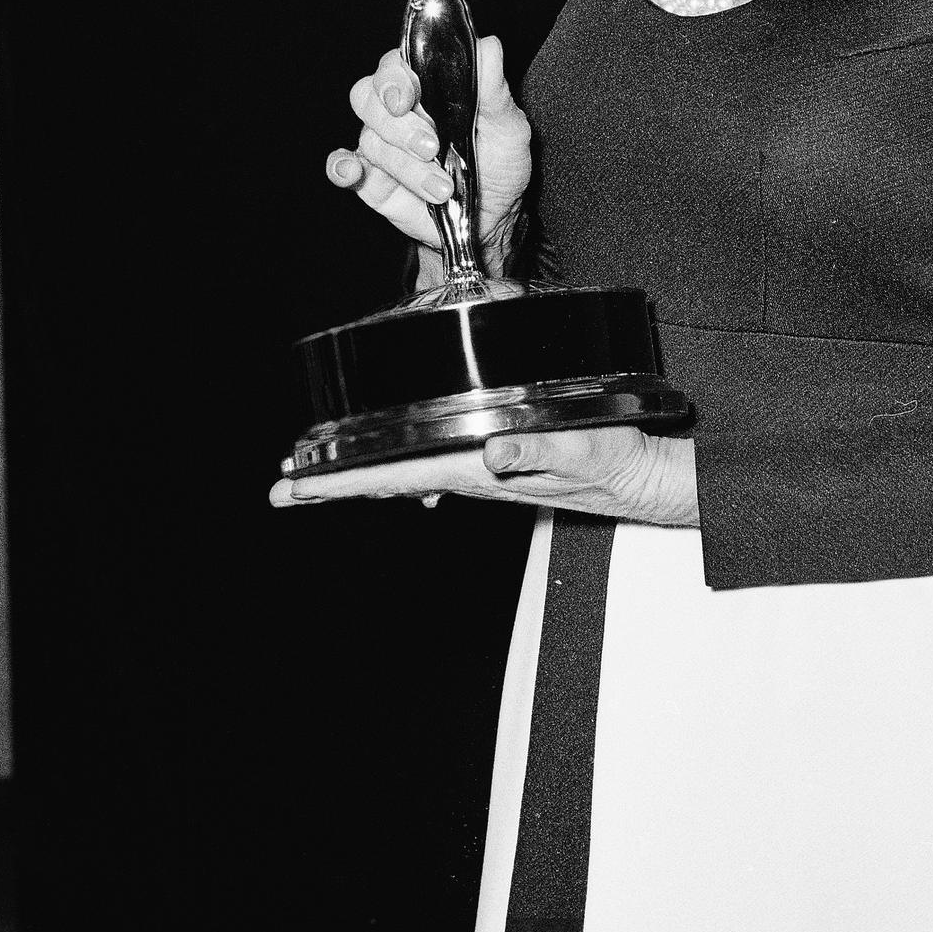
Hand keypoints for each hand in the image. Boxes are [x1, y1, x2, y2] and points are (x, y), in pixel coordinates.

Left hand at [269, 427, 697, 527]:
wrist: (649, 479)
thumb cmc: (619, 462)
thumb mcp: (583, 446)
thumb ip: (539, 449)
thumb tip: (495, 451)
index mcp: (481, 468)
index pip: (393, 475)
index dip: (337, 481)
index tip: (292, 485)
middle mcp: (474, 474)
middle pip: (386, 479)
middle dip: (331, 480)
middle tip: (283, 481)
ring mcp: (484, 471)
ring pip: (405, 474)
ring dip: (360, 473)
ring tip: (320, 469)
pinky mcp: (501, 462)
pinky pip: (435, 467)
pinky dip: (402, 463)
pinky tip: (395, 458)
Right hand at [328, 35, 533, 275]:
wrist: (494, 216)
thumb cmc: (500, 162)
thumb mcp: (507, 125)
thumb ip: (493, 88)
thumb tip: (489, 46)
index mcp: (427, 86)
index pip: (395, 65)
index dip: (395, 78)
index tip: (408, 99)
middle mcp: (397, 110)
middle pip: (368, 97)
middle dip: (398, 126)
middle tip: (431, 148)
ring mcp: (381, 143)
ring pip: (370, 139)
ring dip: (406, 167)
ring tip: (442, 188)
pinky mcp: (369, 177)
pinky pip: (340, 165)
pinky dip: (341, 166)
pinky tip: (353, 172)